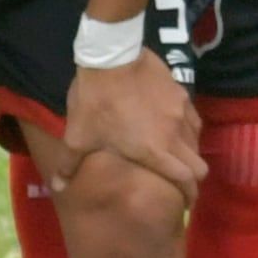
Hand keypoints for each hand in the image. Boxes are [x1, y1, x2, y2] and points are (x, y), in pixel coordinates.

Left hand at [64, 47, 204, 201]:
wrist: (111, 55)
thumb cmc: (95, 100)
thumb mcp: (78, 135)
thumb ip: (69, 165)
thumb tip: (58, 187)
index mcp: (155, 151)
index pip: (186, 181)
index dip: (189, 196)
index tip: (185, 202)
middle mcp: (175, 135)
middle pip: (199, 167)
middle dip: (193, 178)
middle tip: (181, 181)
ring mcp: (181, 111)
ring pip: (197, 141)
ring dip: (189, 151)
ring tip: (175, 153)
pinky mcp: (181, 92)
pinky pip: (192, 117)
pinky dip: (186, 127)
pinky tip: (171, 124)